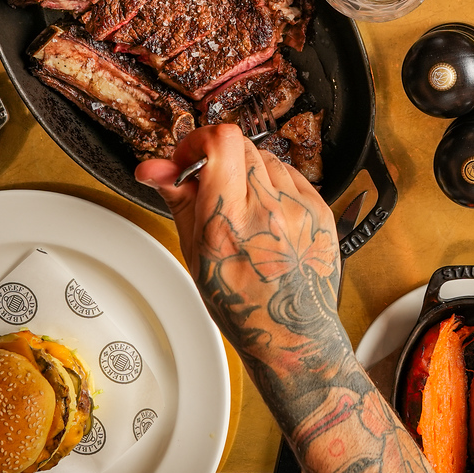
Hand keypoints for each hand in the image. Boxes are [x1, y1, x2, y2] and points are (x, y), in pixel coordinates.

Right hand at [136, 126, 342, 372]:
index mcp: (228, 223)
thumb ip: (177, 199)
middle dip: (219, 158)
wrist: (292, 331)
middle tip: (212, 184)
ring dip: (247, 171)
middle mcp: (268, 211)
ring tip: (242, 206)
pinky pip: (291, 174)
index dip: (199, 141)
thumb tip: (153, 168)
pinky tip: (268, 213)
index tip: (190, 157)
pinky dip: (274, 184)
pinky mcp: (320, 209)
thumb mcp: (196, 254)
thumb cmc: (241, 303)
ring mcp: (299, 209)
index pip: (221, 142)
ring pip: (266, 157)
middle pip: (241, 145)